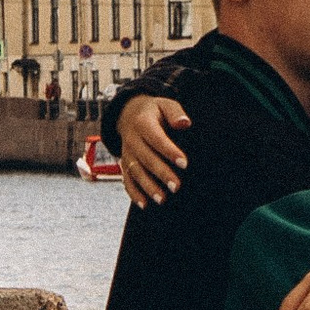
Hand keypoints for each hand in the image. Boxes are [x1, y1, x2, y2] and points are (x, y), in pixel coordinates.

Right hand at [119, 93, 189, 207]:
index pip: (157, 139)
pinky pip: (126, 180)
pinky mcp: (125, 164)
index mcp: (143, 123)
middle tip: (176, 187)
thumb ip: (175, 113)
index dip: (170, 151)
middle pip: (146, 158)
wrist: (129, 114)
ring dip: (148, 187)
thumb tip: (185, 123)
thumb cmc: (155, 111)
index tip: (184, 163)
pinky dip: (134, 193)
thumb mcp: (165, 105)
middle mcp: (132, 139)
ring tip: (162, 199)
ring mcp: (127, 153)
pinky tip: (144, 204)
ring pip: (135, 172)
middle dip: (161, 173)